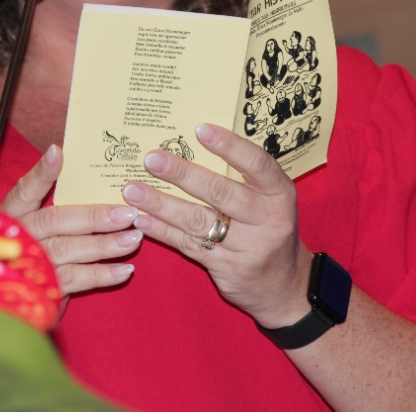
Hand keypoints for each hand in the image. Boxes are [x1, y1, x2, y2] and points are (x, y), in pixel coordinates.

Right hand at [0, 144, 140, 296]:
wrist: (11, 286)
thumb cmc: (28, 239)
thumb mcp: (28, 213)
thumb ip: (43, 187)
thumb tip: (60, 151)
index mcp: (14, 213)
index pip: (25, 189)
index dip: (41, 172)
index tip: (58, 152)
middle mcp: (20, 236)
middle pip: (56, 221)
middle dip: (94, 217)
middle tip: (128, 213)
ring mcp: (32, 263)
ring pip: (69, 250)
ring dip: (105, 245)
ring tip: (134, 238)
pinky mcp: (45, 288)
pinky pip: (76, 279)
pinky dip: (102, 274)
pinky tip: (126, 269)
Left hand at [121, 123, 311, 328]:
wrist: (283, 286)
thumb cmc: (269, 228)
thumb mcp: (270, 200)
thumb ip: (243, 177)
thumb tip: (194, 142)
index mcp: (279, 193)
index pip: (257, 164)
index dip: (229, 146)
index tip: (199, 129)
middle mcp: (266, 219)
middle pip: (220, 192)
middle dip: (182, 174)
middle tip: (152, 159)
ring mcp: (247, 246)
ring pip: (198, 221)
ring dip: (161, 204)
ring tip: (132, 190)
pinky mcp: (226, 267)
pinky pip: (188, 245)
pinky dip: (162, 231)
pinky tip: (141, 219)